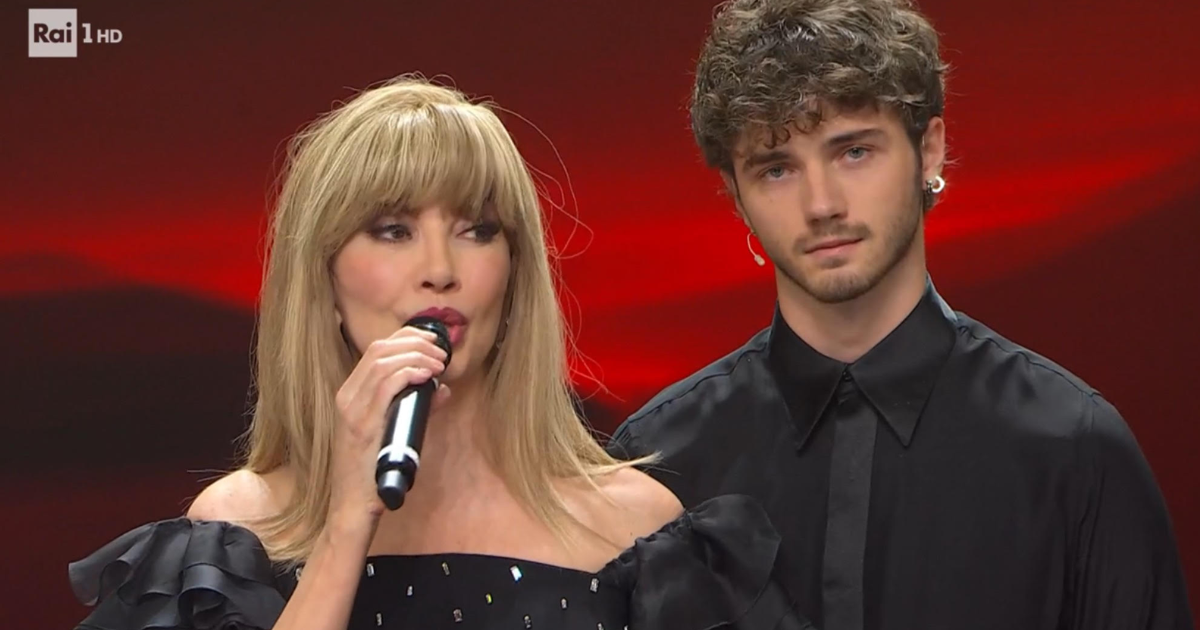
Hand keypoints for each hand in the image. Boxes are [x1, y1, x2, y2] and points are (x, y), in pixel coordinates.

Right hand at [328, 325, 449, 531]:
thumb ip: (417, 408)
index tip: (433, 342)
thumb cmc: (375, 471)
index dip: (407, 338)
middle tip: (442, 351)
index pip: (376, 350)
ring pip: (382, 362)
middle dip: (416, 342)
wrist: (353, 505)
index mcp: (351, 395)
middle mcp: (347, 397)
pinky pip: (385, 386)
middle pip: (380, 349)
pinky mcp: (361, 425)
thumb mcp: (396, 431)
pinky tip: (427, 375)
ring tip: (439, 363)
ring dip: (417, 356)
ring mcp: (352, 410)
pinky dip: (409, 373)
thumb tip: (443, 390)